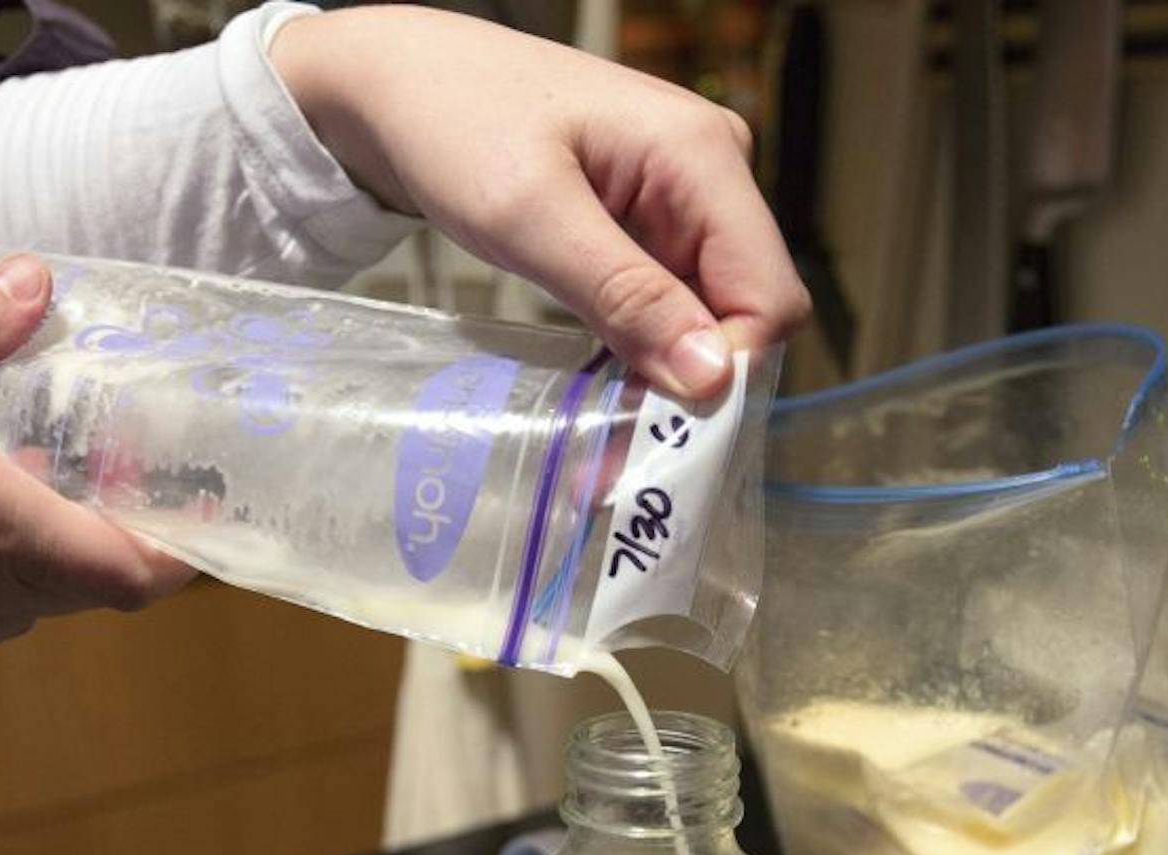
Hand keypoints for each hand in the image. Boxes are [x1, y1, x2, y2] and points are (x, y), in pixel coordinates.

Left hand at [271, 7, 810, 399]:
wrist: (398, 83)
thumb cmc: (452, 121)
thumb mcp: (529, 216)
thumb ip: (624, 294)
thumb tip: (710, 376)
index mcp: (702, 154)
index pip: (768, 292)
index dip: (730, 371)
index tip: (664, 433)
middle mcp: (711, 174)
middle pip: (744, 310)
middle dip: (693, 388)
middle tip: (620, 458)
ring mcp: (682, 200)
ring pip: (706, 318)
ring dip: (663, 380)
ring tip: (601, 445)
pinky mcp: (650, 225)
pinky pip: (668, 305)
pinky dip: (639, 354)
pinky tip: (601, 394)